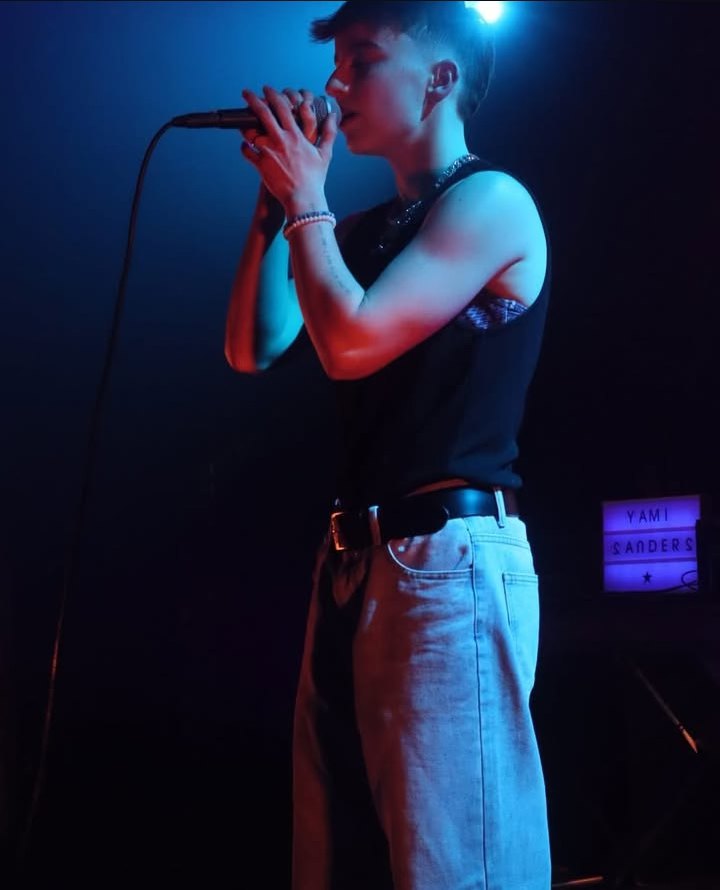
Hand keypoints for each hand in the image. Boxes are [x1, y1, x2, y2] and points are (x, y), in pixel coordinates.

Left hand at [238, 85, 336, 212]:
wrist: (303, 198)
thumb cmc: (315, 178)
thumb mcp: (325, 154)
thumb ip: (329, 133)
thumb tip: (333, 116)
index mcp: (295, 135)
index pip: (282, 107)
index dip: (273, 95)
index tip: (267, 89)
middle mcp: (280, 140)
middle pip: (263, 113)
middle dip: (253, 99)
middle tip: (246, 93)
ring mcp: (268, 152)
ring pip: (250, 132)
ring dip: (245, 125)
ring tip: (243, 122)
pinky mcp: (261, 166)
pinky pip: (246, 152)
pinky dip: (244, 147)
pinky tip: (246, 146)